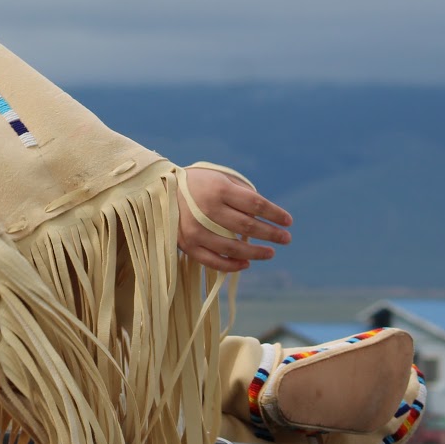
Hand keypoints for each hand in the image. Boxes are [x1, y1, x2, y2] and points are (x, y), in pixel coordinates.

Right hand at [177, 167, 291, 272]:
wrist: (156, 191)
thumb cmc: (194, 184)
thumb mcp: (217, 178)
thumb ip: (239, 192)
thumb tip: (263, 213)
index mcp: (218, 189)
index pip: (256, 204)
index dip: (275, 214)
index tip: (288, 221)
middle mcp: (208, 209)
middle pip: (249, 226)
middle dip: (272, 233)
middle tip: (287, 238)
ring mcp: (197, 229)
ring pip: (234, 247)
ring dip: (256, 252)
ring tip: (271, 252)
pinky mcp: (188, 245)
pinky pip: (214, 261)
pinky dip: (232, 265)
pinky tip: (246, 263)